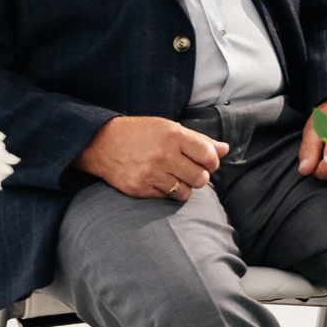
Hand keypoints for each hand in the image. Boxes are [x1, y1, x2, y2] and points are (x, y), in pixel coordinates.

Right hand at [76, 116, 227, 200]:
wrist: (101, 143)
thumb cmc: (140, 134)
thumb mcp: (169, 128)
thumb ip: (199, 140)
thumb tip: (225, 149)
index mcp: (173, 135)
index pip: (209, 156)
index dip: (212, 162)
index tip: (206, 161)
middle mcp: (163, 154)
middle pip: (201, 178)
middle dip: (199, 176)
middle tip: (189, 170)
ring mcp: (150, 173)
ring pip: (185, 192)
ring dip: (184, 186)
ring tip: (174, 176)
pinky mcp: (139, 188)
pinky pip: (166, 197)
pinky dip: (167, 191)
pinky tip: (158, 180)